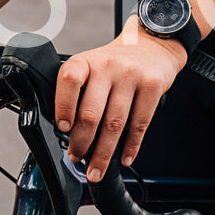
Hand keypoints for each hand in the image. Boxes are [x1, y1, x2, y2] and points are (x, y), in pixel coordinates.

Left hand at [54, 23, 186, 181]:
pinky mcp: (152, 85)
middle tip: (76, 157)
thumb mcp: (92, 66)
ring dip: (104, 152)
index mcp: (86, 61)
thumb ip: (79, 91)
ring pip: (115, 123)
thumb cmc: (116, 64)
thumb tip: (67, 131)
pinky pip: (140, 123)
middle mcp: (107, 66)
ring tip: (96, 169)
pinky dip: (131, 146)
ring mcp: (131, 75)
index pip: (69, 80)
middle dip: (81, 142)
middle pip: (91, 112)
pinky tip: (124, 158)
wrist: (151, 46)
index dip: (64, 106)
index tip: (62, 128)